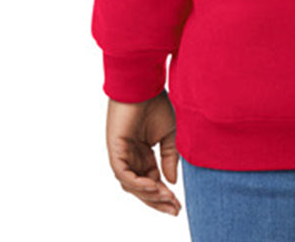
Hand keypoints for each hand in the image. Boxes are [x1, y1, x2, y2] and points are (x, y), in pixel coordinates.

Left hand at [104, 89, 181, 215]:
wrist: (144, 84)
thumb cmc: (156, 103)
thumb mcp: (170, 134)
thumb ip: (170, 158)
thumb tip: (171, 182)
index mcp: (143, 154)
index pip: (152, 181)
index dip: (164, 194)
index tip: (178, 204)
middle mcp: (131, 157)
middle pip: (142, 188)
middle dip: (157, 201)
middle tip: (173, 210)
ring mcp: (121, 154)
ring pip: (132, 185)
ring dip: (149, 194)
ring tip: (166, 198)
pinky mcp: (115, 150)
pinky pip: (124, 174)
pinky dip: (138, 183)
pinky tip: (154, 186)